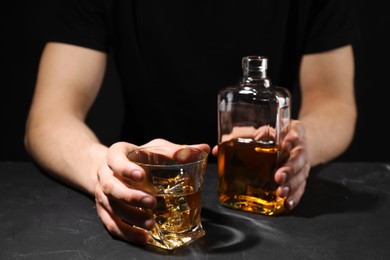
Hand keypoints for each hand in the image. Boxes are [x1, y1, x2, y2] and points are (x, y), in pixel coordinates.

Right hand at [94, 139, 209, 244]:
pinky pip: (111, 224)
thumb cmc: (138, 157)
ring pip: (112, 208)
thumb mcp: (155, 149)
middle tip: (151, 202)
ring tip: (151, 224)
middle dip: (130, 196)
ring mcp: (102, 194)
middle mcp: (104, 175)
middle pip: (111, 187)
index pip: (115, 159)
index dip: (125, 168)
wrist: (113, 168)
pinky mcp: (104, 211)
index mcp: (115, 155)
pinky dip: (126, 233)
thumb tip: (203, 149)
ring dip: (131, 218)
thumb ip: (176, 150)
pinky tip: (143, 237)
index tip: (140, 176)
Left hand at [211, 120, 309, 210]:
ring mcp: (303, 164)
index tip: (284, 145)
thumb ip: (242, 138)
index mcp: (292, 132)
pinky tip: (287, 203)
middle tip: (278, 177)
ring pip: (301, 175)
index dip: (292, 139)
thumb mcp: (260, 132)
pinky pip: (301, 188)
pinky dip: (295, 196)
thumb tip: (217, 150)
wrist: (294, 143)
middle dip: (289, 168)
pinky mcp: (301, 178)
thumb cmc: (273, 136)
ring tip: (281, 192)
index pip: (296, 132)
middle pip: (300, 157)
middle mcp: (301, 148)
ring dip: (291, 185)